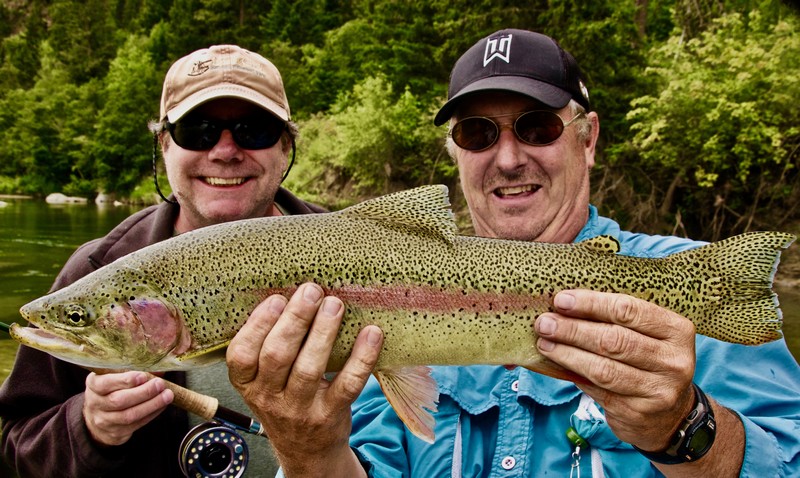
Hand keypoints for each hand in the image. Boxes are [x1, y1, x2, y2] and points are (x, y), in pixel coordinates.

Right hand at [83, 371, 173, 445]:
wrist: (97, 416)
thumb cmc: (111, 389)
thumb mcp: (115, 376)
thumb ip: (134, 370)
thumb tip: (158, 368)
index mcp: (93, 385)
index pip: (105, 384)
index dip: (125, 380)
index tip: (143, 376)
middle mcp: (95, 404)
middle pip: (119, 401)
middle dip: (143, 392)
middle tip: (160, 384)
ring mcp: (104, 421)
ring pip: (129, 415)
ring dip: (151, 405)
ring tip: (167, 395)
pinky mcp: (116, 433)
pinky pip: (136, 424)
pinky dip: (152, 414)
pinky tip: (162, 405)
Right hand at [227, 283, 382, 477]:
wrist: (306, 450)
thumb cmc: (286, 399)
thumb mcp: (264, 379)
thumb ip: (269, 344)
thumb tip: (292, 292)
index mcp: (247, 383)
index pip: (240, 355)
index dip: (258, 324)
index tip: (276, 298)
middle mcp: (269, 398)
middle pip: (277, 355)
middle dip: (295, 319)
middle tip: (311, 291)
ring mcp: (300, 409)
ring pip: (309, 369)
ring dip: (323, 333)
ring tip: (335, 304)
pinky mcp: (330, 415)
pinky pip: (347, 385)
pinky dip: (361, 358)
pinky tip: (371, 333)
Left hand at [535, 290, 696, 451]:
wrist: (670, 415)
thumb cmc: (649, 362)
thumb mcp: (648, 336)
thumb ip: (617, 320)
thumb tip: (565, 305)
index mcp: (677, 331)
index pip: (628, 310)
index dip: (591, 304)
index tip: (561, 300)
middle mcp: (673, 361)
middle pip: (613, 340)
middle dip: (573, 330)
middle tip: (545, 323)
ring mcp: (658, 391)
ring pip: (603, 369)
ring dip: (567, 354)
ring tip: (544, 343)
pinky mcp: (638, 413)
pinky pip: (596, 390)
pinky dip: (572, 375)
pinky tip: (556, 365)